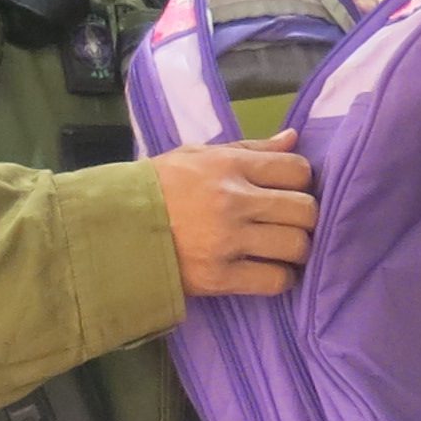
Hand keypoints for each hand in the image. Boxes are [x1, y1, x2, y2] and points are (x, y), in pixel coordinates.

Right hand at [152, 130, 317, 295]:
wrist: (115, 227)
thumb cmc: (159, 187)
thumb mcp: (198, 154)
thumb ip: (249, 149)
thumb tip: (293, 139)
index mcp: (228, 166)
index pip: (296, 170)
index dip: (302, 182)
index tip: (291, 191)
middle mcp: (233, 201)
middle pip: (305, 210)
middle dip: (305, 218)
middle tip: (291, 223)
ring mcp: (227, 240)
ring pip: (296, 246)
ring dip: (296, 249)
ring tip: (283, 249)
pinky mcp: (220, 277)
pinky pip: (275, 280)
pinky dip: (281, 278)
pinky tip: (271, 271)